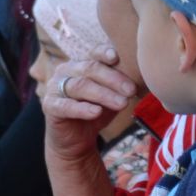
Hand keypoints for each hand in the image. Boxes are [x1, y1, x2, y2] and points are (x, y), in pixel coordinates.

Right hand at [43, 46, 139, 170]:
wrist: (75, 141)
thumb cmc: (96, 112)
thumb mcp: (110, 96)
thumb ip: (120, 84)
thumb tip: (145, 74)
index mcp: (81, 64)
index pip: (93, 53)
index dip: (105, 53)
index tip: (118, 58)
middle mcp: (65, 71)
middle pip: (89, 69)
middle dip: (113, 79)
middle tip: (131, 90)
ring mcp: (54, 88)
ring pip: (80, 86)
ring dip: (103, 94)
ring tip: (122, 104)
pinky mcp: (49, 106)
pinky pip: (65, 105)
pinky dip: (82, 108)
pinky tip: (96, 112)